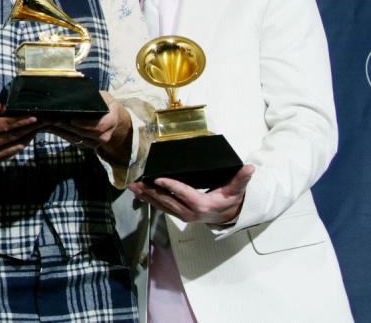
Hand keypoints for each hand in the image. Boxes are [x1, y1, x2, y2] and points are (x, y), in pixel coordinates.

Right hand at [0, 98, 38, 160]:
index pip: (5, 125)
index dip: (21, 120)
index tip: (35, 116)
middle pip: (14, 135)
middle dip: (31, 126)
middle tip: (46, 119)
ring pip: (17, 143)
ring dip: (31, 134)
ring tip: (43, 124)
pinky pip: (14, 151)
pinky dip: (24, 142)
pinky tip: (32, 133)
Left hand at [44, 92, 132, 162]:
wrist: (115, 122)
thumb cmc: (107, 105)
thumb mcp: (105, 98)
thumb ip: (95, 96)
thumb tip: (80, 89)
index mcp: (111, 121)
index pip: (99, 126)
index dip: (85, 124)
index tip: (72, 120)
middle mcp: (105, 135)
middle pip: (84, 134)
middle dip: (68, 127)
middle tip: (53, 119)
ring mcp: (96, 142)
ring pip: (77, 139)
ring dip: (62, 132)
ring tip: (48, 123)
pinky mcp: (88, 145)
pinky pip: (74, 141)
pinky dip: (62, 134)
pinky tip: (51, 127)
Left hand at [128, 164, 255, 224]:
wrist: (227, 215)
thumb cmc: (229, 199)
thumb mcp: (236, 189)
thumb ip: (241, 178)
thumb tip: (250, 168)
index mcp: (202, 204)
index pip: (184, 193)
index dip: (171, 186)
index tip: (158, 179)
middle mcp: (189, 212)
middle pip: (167, 200)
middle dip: (151, 191)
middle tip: (137, 183)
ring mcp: (182, 215)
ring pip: (161, 205)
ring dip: (146, 196)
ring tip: (133, 187)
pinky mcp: (177, 214)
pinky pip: (161, 207)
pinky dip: (149, 200)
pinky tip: (138, 194)